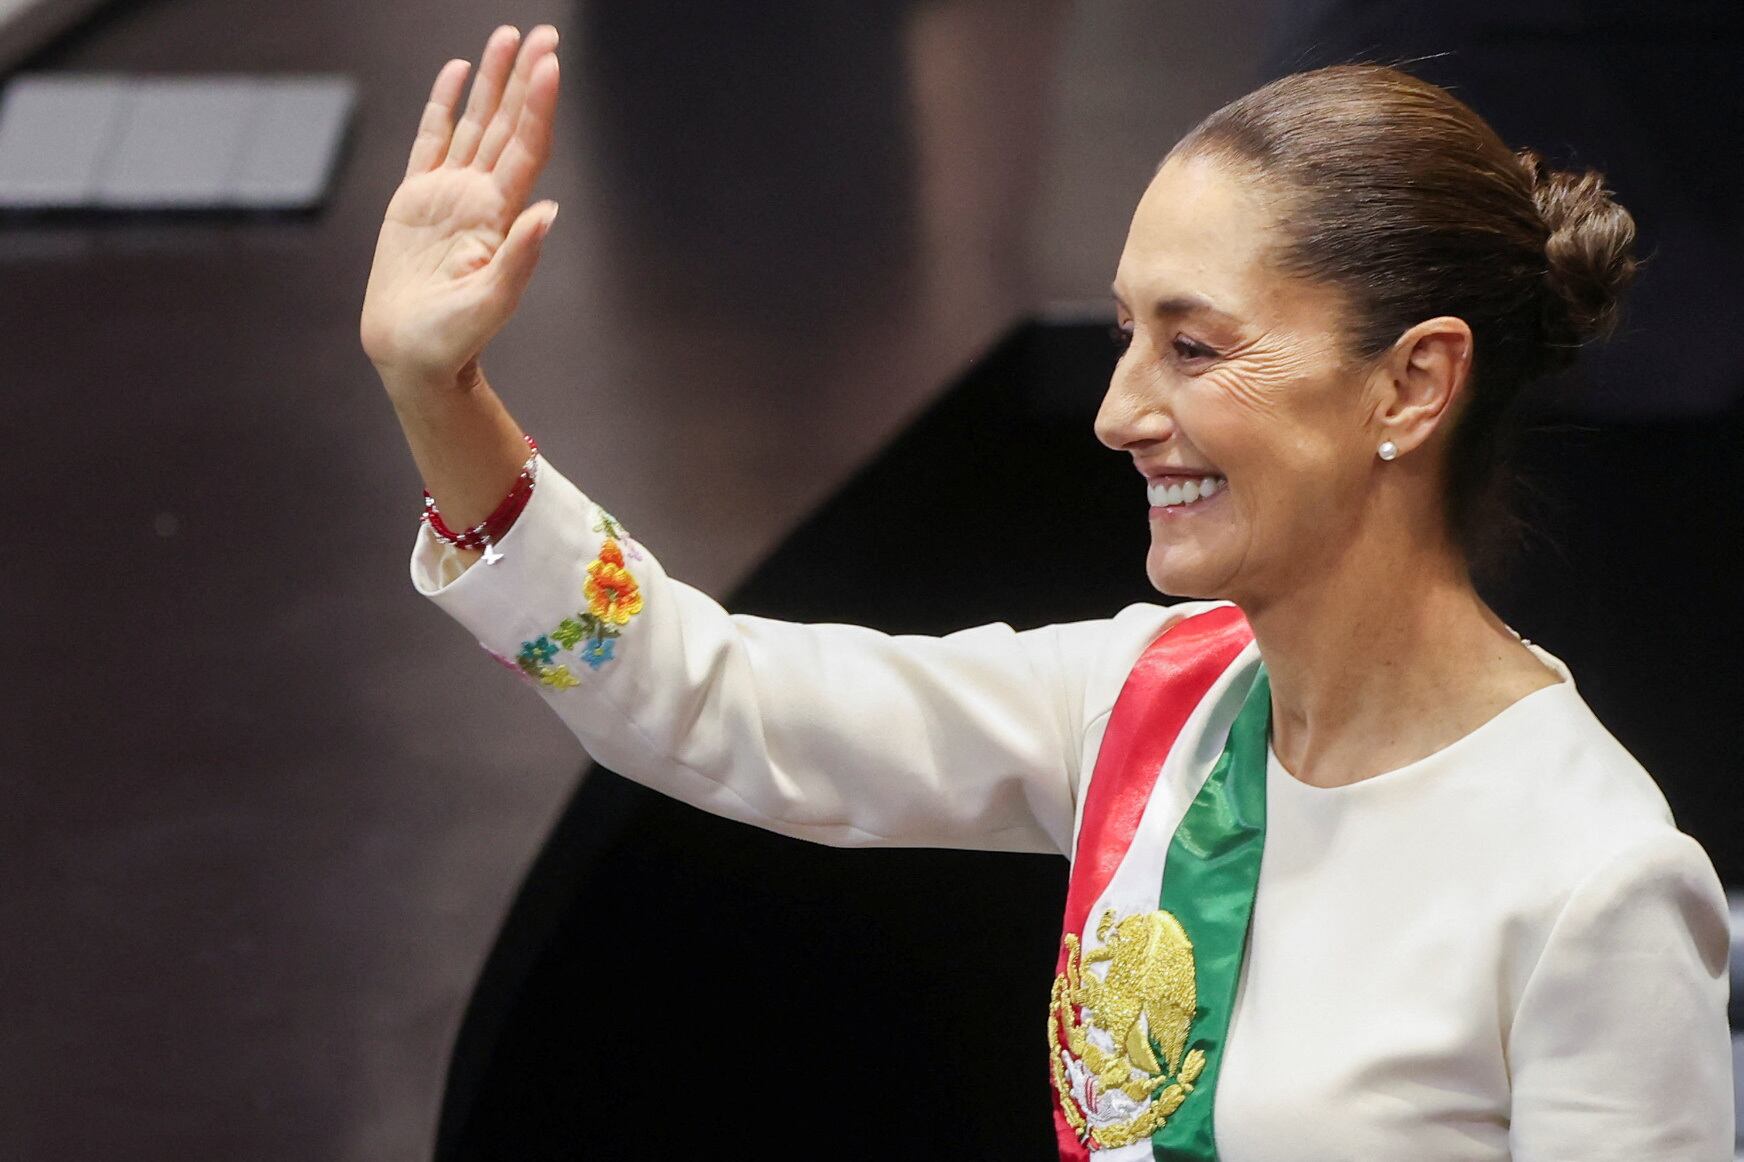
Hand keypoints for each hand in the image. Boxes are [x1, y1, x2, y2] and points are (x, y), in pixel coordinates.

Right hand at [361, 24, 560, 392]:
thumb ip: (517, 261)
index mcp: (498, 217)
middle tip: (543, 32)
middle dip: (523, 79)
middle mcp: (479, 198)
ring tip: (507, 37)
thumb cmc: (452, 342)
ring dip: (491, 82)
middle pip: (507, 125)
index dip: (537, 106)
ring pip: (474, 123)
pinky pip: (432, 139)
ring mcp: (449, 195)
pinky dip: (444, 104)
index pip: (525, 149)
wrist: (413, 357)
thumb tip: (548, 215)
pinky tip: (456, 72)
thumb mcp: (489, 305)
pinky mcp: (416, 199)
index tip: (551, 64)